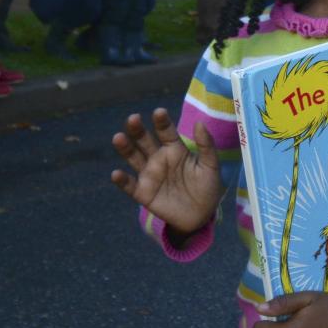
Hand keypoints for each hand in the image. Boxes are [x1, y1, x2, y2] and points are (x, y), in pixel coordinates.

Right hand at [110, 108, 222, 233]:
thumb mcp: (211, 166)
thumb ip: (206, 145)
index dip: (162, 122)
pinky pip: (129, 186)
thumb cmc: (207, 187)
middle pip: (145, 141)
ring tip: (118, 137)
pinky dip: (122, 180)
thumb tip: (199, 123)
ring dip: (125, 148)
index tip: (159, 112)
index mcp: (175, 149)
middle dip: (138, 129)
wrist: (202, 215)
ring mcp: (149, 175)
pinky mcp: (143, 193)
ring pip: (133, 158)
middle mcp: (158, 158)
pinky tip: (116, 173)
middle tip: (133, 118)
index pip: (166, 132)